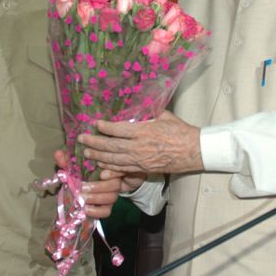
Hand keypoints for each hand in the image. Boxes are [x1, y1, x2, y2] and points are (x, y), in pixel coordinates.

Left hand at [52, 152, 128, 218]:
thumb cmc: (76, 175)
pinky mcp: (106, 209)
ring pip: (110, 198)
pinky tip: (85, 208)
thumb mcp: (70, 166)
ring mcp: (111, 196)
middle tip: (82, 188)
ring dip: (95, 198)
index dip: (113, 172)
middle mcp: (112, 182)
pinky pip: (106, 212)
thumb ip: (65, 160)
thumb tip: (58, 154)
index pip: (117, 170)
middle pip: (115, 185)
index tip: (101, 174)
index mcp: (107, 169)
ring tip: (81, 197)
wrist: (73, 191)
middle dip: (98, 187)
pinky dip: (96, 211)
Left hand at [77, 111, 202, 174]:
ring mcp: (140, 160)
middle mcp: (139, 147)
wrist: (194, 151)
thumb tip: (137, 105)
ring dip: (98, 156)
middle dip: (94, 143)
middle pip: (111, 146)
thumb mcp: (165, 116)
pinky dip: (111, 168)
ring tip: (87, 153)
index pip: (118, 129)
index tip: (95, 124)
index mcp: (144, 131)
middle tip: (82, 139)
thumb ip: (149, 112)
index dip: (104, 127)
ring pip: (114, 160)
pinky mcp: (144, 169)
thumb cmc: (181, 131)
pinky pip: (123, 169)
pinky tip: (101, 167)